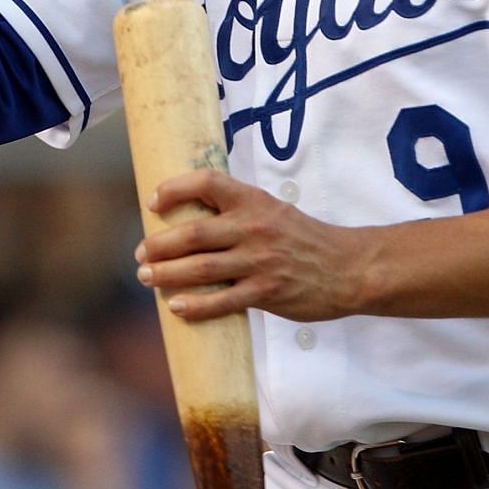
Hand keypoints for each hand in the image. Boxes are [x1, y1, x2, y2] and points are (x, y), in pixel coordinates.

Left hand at [133, 170, 373, 323]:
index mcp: (253, 200)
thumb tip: (186, 219)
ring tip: (147, 276)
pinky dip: (197, 305)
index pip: (207, 182)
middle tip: (140, 253)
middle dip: (159, 245)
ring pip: (202, 268)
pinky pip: (224, 301)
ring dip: (167, 274)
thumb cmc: (303, 238)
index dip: (174, 188)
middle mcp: (254, 227)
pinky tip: (177, 307)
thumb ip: (236, 211)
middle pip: (194, 233)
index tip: (152, 203)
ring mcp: (261, 261)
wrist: (349, 267)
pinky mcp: (268, 292)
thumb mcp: (272, 211)